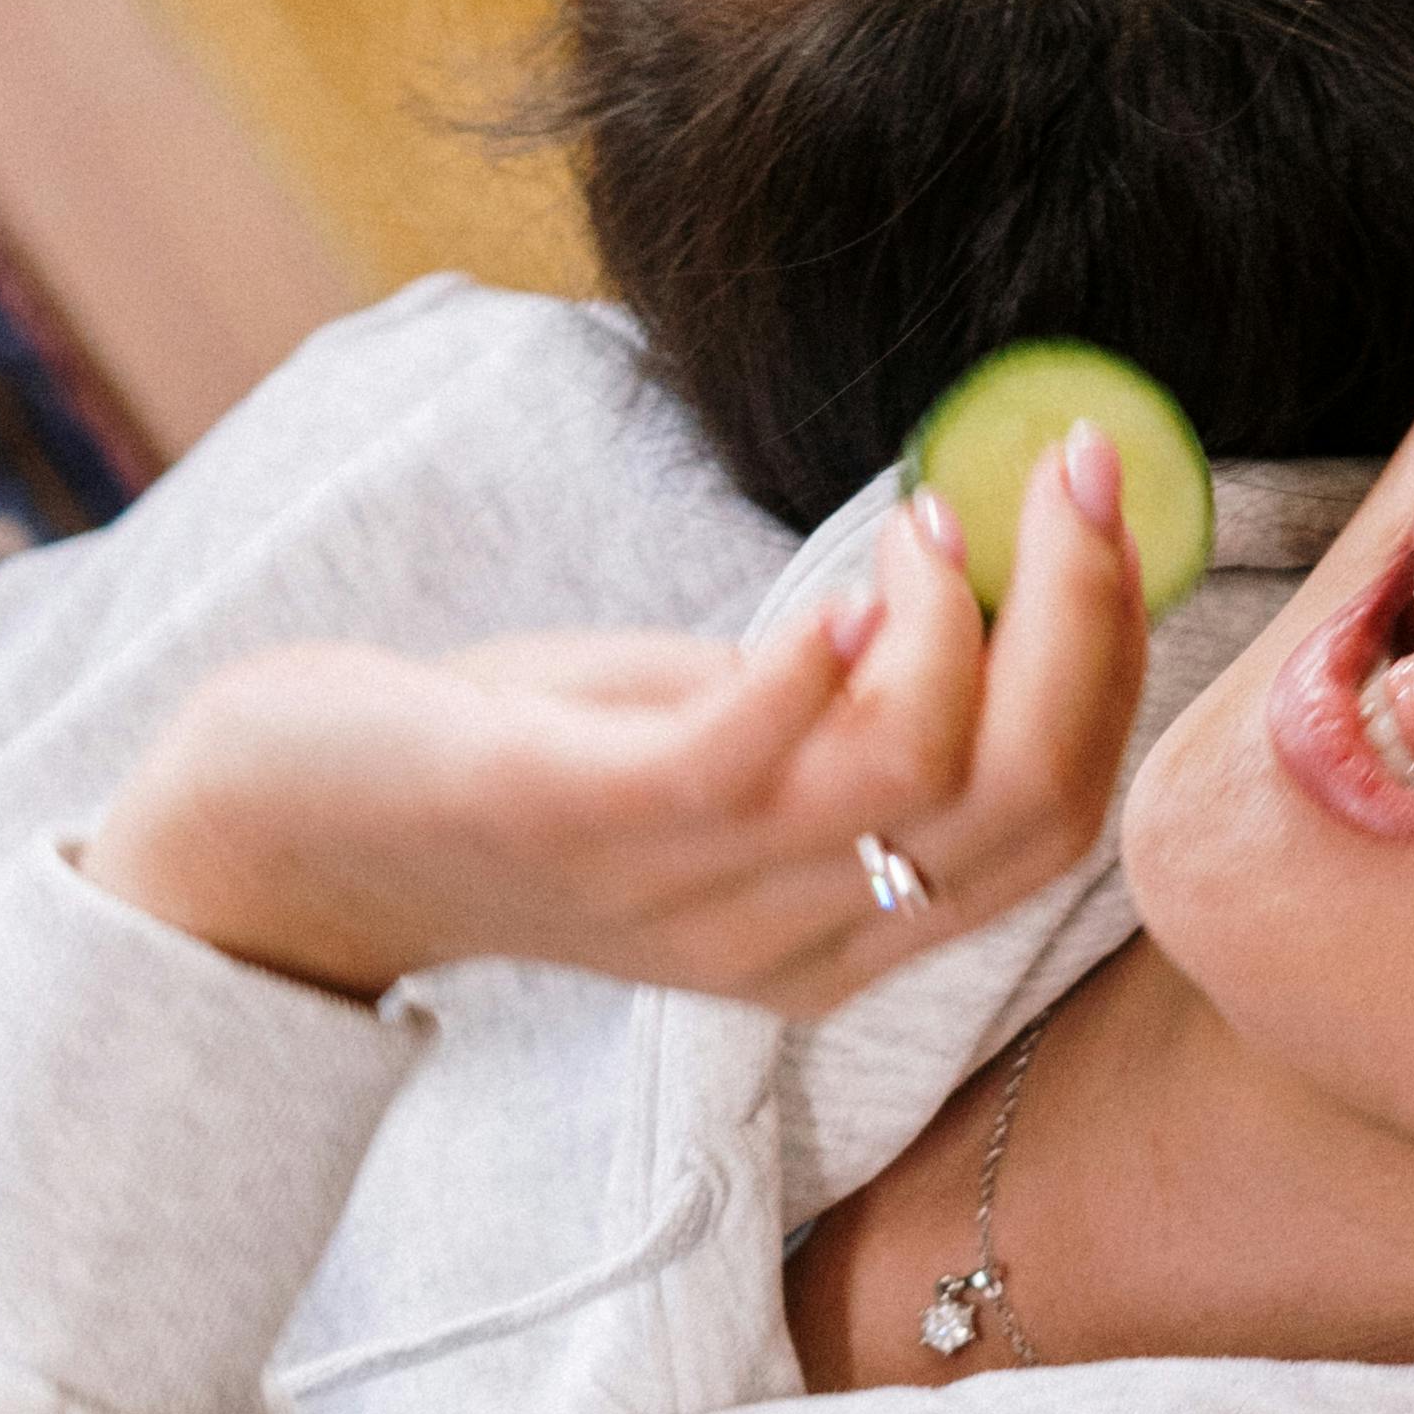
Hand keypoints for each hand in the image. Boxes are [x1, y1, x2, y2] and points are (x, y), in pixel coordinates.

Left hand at [84, 435, 1157, 1019]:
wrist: (297, 829)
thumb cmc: (525, 762)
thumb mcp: (718, 744)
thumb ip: (844, 699)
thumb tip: (982, 560)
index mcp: (847, 933)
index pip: (1059, 827)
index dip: (1116, 661)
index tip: (1105, 508)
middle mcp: (791, 939)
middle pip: (1025, 801)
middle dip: (1084, 617)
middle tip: (1069, 474)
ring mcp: (688, 890)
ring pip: (921, 774)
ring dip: (954, 614)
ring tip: (912, 521)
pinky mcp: (582, 819)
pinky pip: (751, 760)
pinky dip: (824, 654)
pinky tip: (842, 578)